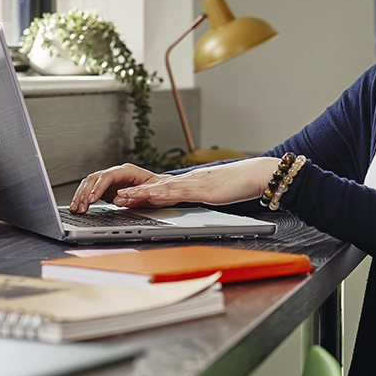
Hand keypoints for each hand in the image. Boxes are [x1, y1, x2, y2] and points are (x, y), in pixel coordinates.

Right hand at [69, 163, 165, 212]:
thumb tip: (118, 199)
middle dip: (85, 193)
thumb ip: (136, 195)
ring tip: (76, 209)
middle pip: (95, 178)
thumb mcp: (153, 193)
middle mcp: (117, 173)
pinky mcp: (107, 189)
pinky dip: (84, 198)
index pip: (108, 176)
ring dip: (81, 196)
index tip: (92, 199)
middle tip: (81, 208)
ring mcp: (111, 180)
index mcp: (128, 171)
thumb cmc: (160, 189)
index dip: (98, 187)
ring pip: (90, 183)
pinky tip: (79, 207)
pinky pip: (91, 191)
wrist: (163, 190)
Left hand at [112, 157, 279, 207]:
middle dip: (136, 192)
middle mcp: (191, 180)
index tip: (128, 197)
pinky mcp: (205, 189)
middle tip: (117, 197)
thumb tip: (199, 201)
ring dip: (143, 193)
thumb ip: (206, 196)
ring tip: (125, 197)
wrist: (259, 174)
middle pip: (158, 186)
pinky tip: (152, 196)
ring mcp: (196, 183)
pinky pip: (181, 192)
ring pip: (164, 188)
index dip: (144, 192)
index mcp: (193, 182)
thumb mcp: (218, 192)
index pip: (164, 187)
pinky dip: (164, 194)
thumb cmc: (242, 184)